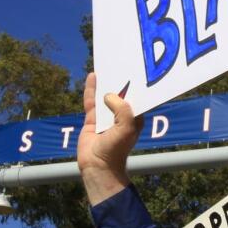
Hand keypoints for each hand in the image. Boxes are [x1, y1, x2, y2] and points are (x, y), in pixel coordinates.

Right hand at [77, 72, 141, 204]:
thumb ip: (122, 109)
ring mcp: (106, 117)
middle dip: (119, 81)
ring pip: (105, 96)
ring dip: (105, 82)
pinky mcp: (92, 120)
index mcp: (134, 118)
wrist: (98, 166)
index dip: (135, 84)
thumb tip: (109, 95)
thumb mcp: (126, 127)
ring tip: (106, 64)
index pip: (136, 97)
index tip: (134, 69)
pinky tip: (93, 77)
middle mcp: (121, 116)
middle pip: (119, 94)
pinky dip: (92, 89)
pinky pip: (92, 102)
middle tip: (119, 61)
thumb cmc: (117, 148)